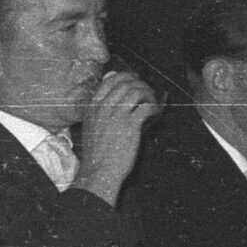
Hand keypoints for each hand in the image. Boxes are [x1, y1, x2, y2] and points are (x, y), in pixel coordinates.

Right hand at [75, 69, 160, 203]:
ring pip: (136, 91)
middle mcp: (103, 107)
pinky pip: (146, 107)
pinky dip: (153, 107)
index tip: (135, 79)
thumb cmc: (96, 153)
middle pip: (125, 83)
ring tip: (152, 101)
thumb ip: (99, 111)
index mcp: (93, 106)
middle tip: (148, 89)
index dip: (126, 76)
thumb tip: (115, 100)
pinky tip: (155, 112)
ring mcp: (117, 115)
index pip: (110, 80)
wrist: (98, 171)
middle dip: (140, 83)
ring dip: (148, 93)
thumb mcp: (91, 126)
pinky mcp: (130, 125)